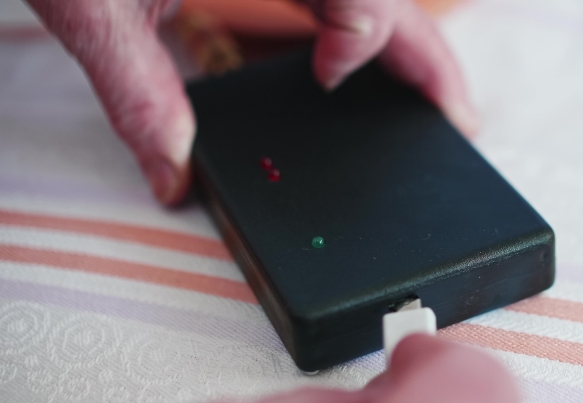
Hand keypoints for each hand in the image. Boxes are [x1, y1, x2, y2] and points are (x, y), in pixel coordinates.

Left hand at [26, 0, 477, 204]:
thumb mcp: (91, 5)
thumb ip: (138, 91)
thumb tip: (174, 174)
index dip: (359, 39)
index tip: (327, 79)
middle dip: (427, 52)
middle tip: (460, 116)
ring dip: (403, 30)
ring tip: (431, 86)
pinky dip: (359, 14)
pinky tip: (356, 46)